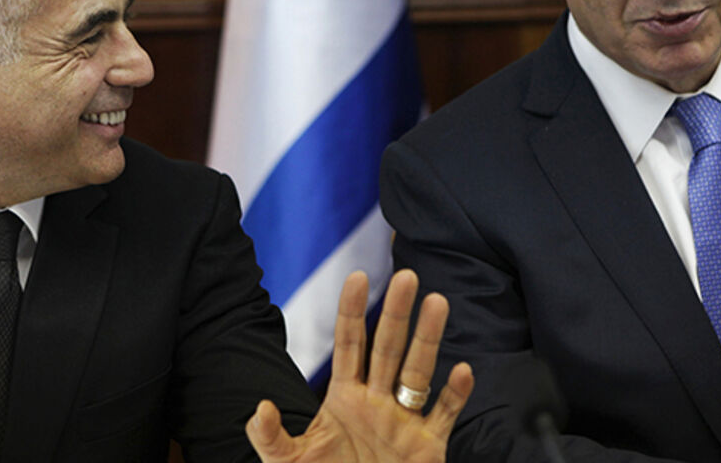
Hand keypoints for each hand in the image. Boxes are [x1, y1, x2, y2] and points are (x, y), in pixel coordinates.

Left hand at [247, 269, 473, 461]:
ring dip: (428, 338)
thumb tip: (259, 408)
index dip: (352, 311)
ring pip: (419, 371)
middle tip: (407, 276)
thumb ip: (270, 439)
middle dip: (397, 312)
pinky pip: (444, 414)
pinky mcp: (428, 447)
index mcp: (344, 399)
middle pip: (388, 348)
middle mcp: (377, 402)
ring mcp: (404, 422)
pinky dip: (455, 395)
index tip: (357, 276)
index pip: (350, 345)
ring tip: (438, 303)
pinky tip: (462, 371)